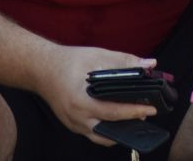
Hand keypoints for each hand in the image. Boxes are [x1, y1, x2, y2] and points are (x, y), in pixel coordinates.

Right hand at [36, 45, 161, 146]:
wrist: (41, 69)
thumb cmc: (69, 61)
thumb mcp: (97, 56)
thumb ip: (124, 61)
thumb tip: (150, 64)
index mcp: (81, 101)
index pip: (113, 112)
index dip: (134, 111)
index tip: (151, 109)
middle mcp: (76, 118)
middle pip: (110, 130)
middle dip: (130, 123)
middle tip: (147, 113)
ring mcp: (73, 124)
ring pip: (102, 136)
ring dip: (119, 130)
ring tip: (135, 117)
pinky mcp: (72, 125)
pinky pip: (93, 132)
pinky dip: (108, 128)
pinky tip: (119, 118)